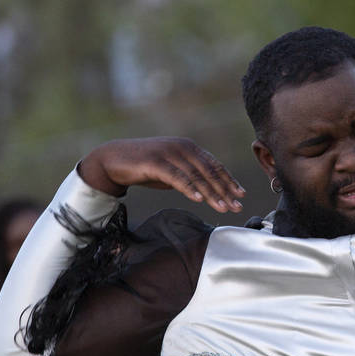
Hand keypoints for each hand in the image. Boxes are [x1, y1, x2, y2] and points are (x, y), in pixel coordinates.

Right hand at [78, 137, 244, 212]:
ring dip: (211, 194)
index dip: (229, 181)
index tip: (241, 195)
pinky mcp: (155, 162)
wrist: (113, 159)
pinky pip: (177, 178)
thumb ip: (191, 175)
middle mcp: (182, 147)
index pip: (214, 166)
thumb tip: (209, 190)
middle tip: (237, 206)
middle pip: (209, 172)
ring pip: (196, 176)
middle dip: (225, 191)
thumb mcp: (173, 171)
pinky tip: (199, 200)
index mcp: (189, 147)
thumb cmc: (145, 167)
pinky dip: (190, 189)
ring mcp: (169, 153)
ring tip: (223, 208)